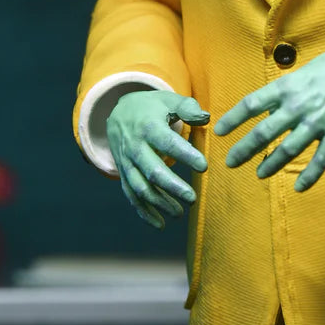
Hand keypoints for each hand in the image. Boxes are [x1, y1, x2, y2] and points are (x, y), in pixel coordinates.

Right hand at [106, 90, 209, 228]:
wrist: (117, 112)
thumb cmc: (151, 107)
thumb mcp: (168, 100)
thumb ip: (188, 108)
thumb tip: (206, 118)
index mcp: (148, 126)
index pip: (167, 142)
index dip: (184, 155)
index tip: (204, 166)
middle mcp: (135, 147)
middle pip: (151, 170)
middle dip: (171, 186)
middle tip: (192, 198)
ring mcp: (127, 163)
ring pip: (140, 187)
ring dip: (159, 203)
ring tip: (179, 213)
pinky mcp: (124, 174)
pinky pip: (131, 196)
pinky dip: (144, 212)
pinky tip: (160, 225)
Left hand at [214, 44, 324, 191]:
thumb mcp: (307, 71)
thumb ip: (287, 89)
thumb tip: (267, 105)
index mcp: (289, 86)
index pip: (253, 103)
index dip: (234, 118)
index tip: (219, 131)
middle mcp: (300, 106)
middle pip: (265, 132)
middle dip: (245, 149)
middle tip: (230, 162)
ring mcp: (319, 121)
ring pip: (289, 149)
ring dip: (272, 163)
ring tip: (259, 173)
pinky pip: (322, 159)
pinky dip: (310, 175)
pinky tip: (300, 187)